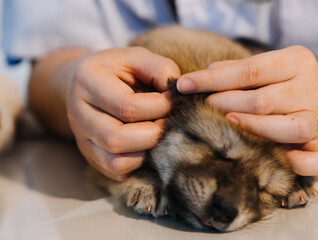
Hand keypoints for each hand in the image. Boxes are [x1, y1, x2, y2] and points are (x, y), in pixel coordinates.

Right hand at [66, 47, 179, 180]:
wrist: (87, 84)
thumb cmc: (118, 70)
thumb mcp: (138, 57)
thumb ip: (160, 69)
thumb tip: (180, 93)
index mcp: (87, 81)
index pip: (126, 106)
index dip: (159, 107)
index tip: (175, 101)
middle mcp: (79, 114)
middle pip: (116, 139)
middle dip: (154, 134)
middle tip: (171, 121)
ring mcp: (82, 140)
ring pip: (116, 162)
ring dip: (148, 151)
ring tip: (160, 133)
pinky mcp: (92, 157)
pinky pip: (117, 171)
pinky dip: (140, 162)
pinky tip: (149, 144)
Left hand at [177, 45, 317, 175]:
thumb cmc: (279, 84)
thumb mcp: (263, 68)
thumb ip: (235, 70)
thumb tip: (202, 77)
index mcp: (296, 60)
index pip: (249, 70)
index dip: (212, 80)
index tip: (184, 85)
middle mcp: (311, 87)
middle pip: (262, 101)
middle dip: (224, 106)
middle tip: (201, 111)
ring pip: (288, 128)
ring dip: (252, 129)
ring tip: (226, 125)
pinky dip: (300, 163)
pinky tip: (280, 160)